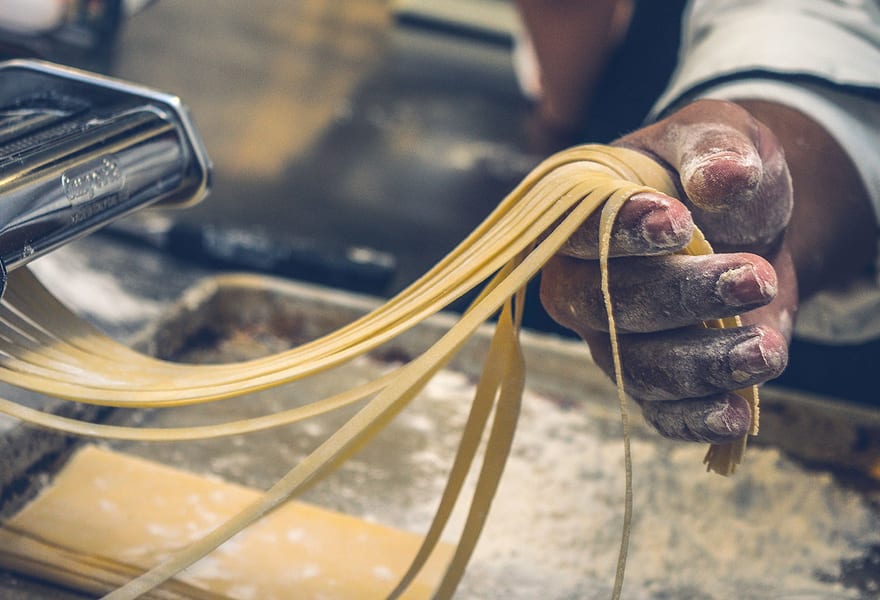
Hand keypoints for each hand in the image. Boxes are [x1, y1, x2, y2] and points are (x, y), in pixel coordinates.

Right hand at [540, 100, 793, 442]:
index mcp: (579, 215)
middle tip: (755, 276)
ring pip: (636, 366)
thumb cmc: (713, 171)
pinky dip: (693, 418)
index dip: (621, 234)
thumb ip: (714, 146)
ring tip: (765, 348)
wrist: (745, 223)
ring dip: (702, 363)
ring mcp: (608, 337)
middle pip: (606, 305)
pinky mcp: (647, 378)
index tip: (679, 224)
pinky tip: (737, 413)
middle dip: (681, 297)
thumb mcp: (718, 133)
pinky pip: (657, 411)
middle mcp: (579, 282)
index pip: (578, 232)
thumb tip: (724, 179)